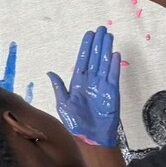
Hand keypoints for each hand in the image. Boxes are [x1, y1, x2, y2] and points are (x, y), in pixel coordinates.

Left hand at [47, 27, 120, 146]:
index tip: (88, 35)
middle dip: (97, 43)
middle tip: (101, 29)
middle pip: (95, 58)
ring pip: (105, 63)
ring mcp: (102, 85)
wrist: (91, 137)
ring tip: (108, 36)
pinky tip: (115, 54)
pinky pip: (113, 76)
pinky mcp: (112, 92)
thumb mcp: (63, 105)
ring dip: (106, 49)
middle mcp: (91, 81)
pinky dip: (114, 65)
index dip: (85, 47)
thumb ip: (59, 88)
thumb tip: (50, 73)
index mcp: (78, 83)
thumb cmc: (75, 123)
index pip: (82, 60)